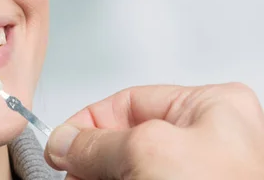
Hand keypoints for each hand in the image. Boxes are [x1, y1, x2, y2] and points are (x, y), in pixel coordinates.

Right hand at [44, 83, 263, 179]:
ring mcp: (199, 174)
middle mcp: (209, 139)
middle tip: (70, 174)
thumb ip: (97, 143)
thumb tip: (64, 141)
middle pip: (126, 138)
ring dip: (100, 176)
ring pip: (131, 169)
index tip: (61, 145)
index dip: (88, 122)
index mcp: (211, 108)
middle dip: (94, 158)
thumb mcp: (147, 153)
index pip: (130, 101)